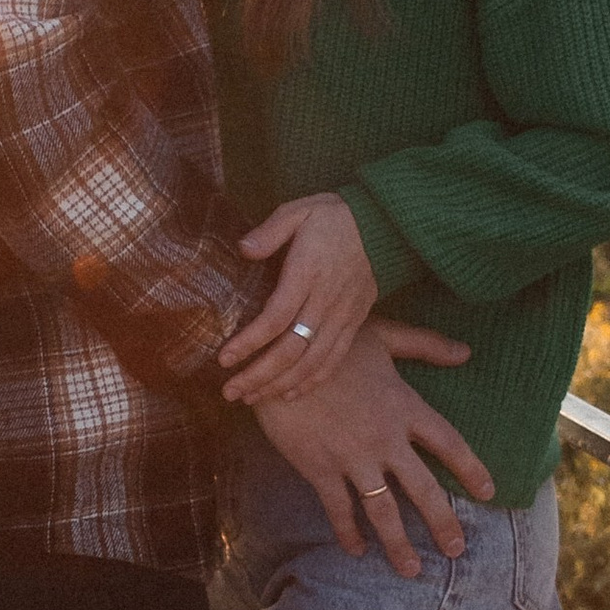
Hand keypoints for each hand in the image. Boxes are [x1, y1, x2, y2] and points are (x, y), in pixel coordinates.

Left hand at [221, 194, 381, 404]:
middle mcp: (326, 301)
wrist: (384, 224)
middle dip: (259, 375)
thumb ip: (270, 230)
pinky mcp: (355, 323)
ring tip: (251, 399)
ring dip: (280, 385)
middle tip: (230, 391)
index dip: (249, 343)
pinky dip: (311, 381)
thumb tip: (243, 248)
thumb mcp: (299, 210)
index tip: (224, 359)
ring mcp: (343, 316)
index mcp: (308, 273)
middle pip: (291, 350)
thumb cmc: (334, 216)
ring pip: (311, 362)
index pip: (276, 317)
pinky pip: (334, 360)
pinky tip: (289, 394)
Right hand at [253, 330, 493, 577]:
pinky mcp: (320, 468)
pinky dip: (348, 533)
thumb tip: (467, 352)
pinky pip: (339, 510)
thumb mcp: (382, 335)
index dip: (471, 469)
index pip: (449, 444)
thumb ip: (425, 346)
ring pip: (384, 510)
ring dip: (399, 544)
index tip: (489, 492)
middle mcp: (385, 438)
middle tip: (457, 550)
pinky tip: (357, 552)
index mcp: (405, 406)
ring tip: (412, 570)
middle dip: (443, 523)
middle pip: (424, 489)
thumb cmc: (332, 341)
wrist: (278, 353)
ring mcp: (353, 457)